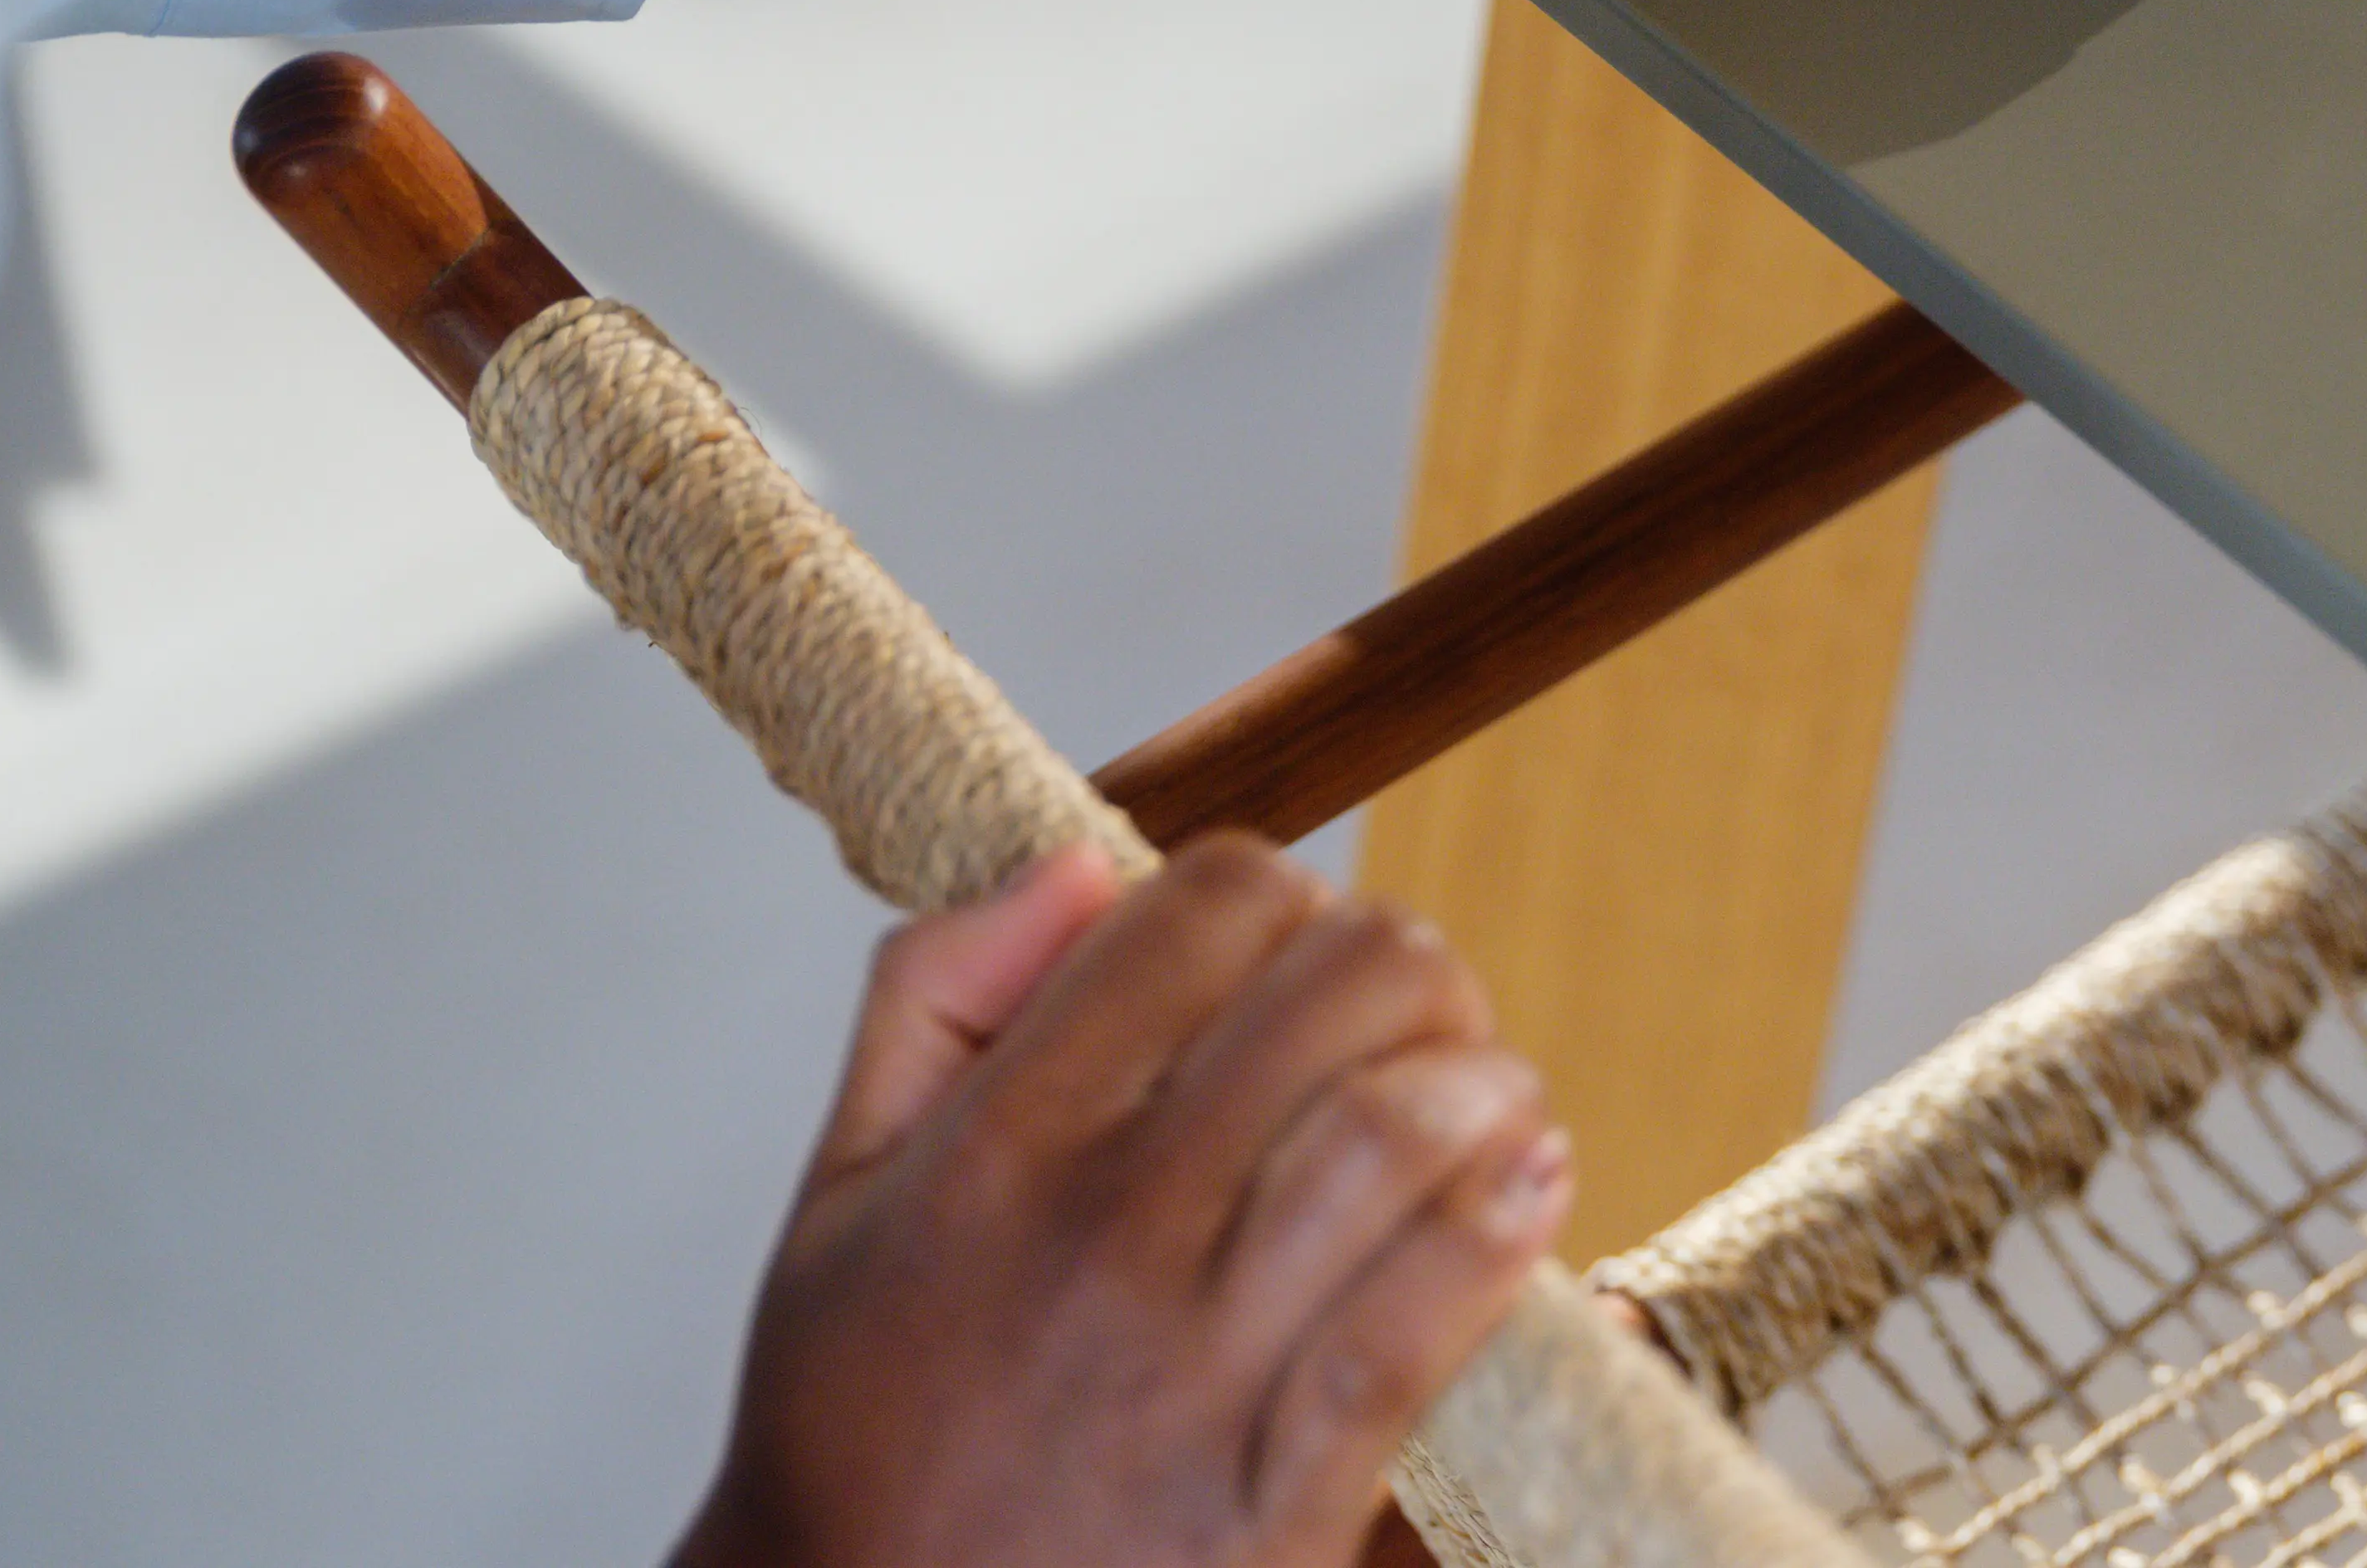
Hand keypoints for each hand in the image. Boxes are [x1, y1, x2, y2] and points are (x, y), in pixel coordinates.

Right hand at [676, 839, 1569, 1567]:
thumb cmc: (859, 1434)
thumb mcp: (837, 1201)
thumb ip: (935, 1001)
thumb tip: (1076, 862)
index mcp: (1000, 1146)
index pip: (1196, 915)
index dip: (1272, 893)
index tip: (1287, 941)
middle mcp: (1102, 1236)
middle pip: (1336, 993)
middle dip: (1409, 969)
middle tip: (1415, 1012)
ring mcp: (1194, 1373)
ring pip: (1398, 1137)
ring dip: (1482, 1084)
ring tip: (1487, 1097)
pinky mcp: (1274, 1505)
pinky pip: (1416, 1331)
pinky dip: (1502, 1234)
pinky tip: (1528, 1185)